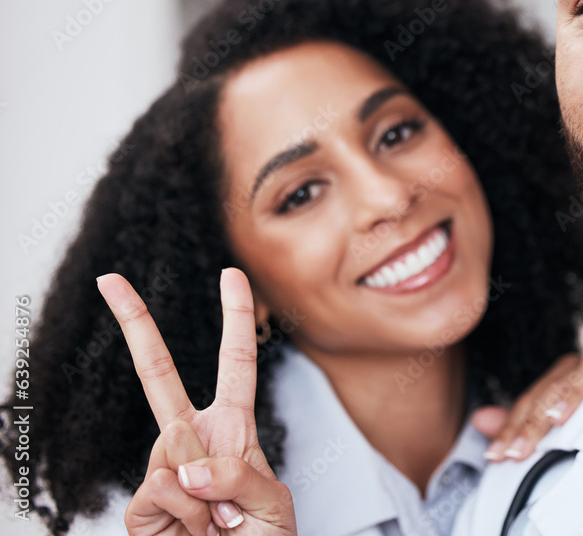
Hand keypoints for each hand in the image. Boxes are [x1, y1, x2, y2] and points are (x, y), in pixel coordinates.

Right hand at [97, 268, 295, 534]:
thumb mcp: (273, 504)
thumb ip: (240, 478)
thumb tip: (188, 465)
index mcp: (232, 428)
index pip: (236, 363)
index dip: (236, 318)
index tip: (231, 273)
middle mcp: (192, 440)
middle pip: (158, 374)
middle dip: (134, 324)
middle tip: (110, 280)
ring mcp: (162, 470)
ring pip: (173, 446)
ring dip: (208, 493)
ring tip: (220, 523)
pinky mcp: (140, 505)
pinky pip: (161, 488)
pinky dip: (189, 516)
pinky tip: (196, 533)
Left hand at [472, 345, 582, 461]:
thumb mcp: (548, 420)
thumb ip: (517, 422)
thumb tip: (480, 420)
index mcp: (557, 377)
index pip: (530, 402)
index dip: (512, 428)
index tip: (498, 455)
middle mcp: (578, 366)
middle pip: (553, 390)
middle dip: (533, 423)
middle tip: (518, 453)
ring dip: (571, 395)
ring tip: (556, 418)